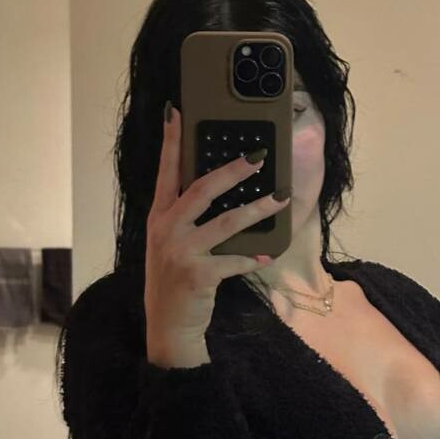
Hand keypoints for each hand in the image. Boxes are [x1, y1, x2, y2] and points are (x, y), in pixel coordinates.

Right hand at [145, 103, 290, 351]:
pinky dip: (253, 257)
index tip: (177, 113)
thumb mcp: (169, 243)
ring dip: (257, 209)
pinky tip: (268, 253)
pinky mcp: (199, 275)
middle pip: (202, 190)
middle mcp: (167, 230)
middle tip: (257, 156)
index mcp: (159, 217)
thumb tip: (217, 187)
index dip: (172, 142)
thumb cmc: (173, 280)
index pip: (166, 172)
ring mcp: (182, 252)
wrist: (168, 325)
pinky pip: (234, 261)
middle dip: (232, 171)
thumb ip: (184, 217)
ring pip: (226, 222)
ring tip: (280, 198)